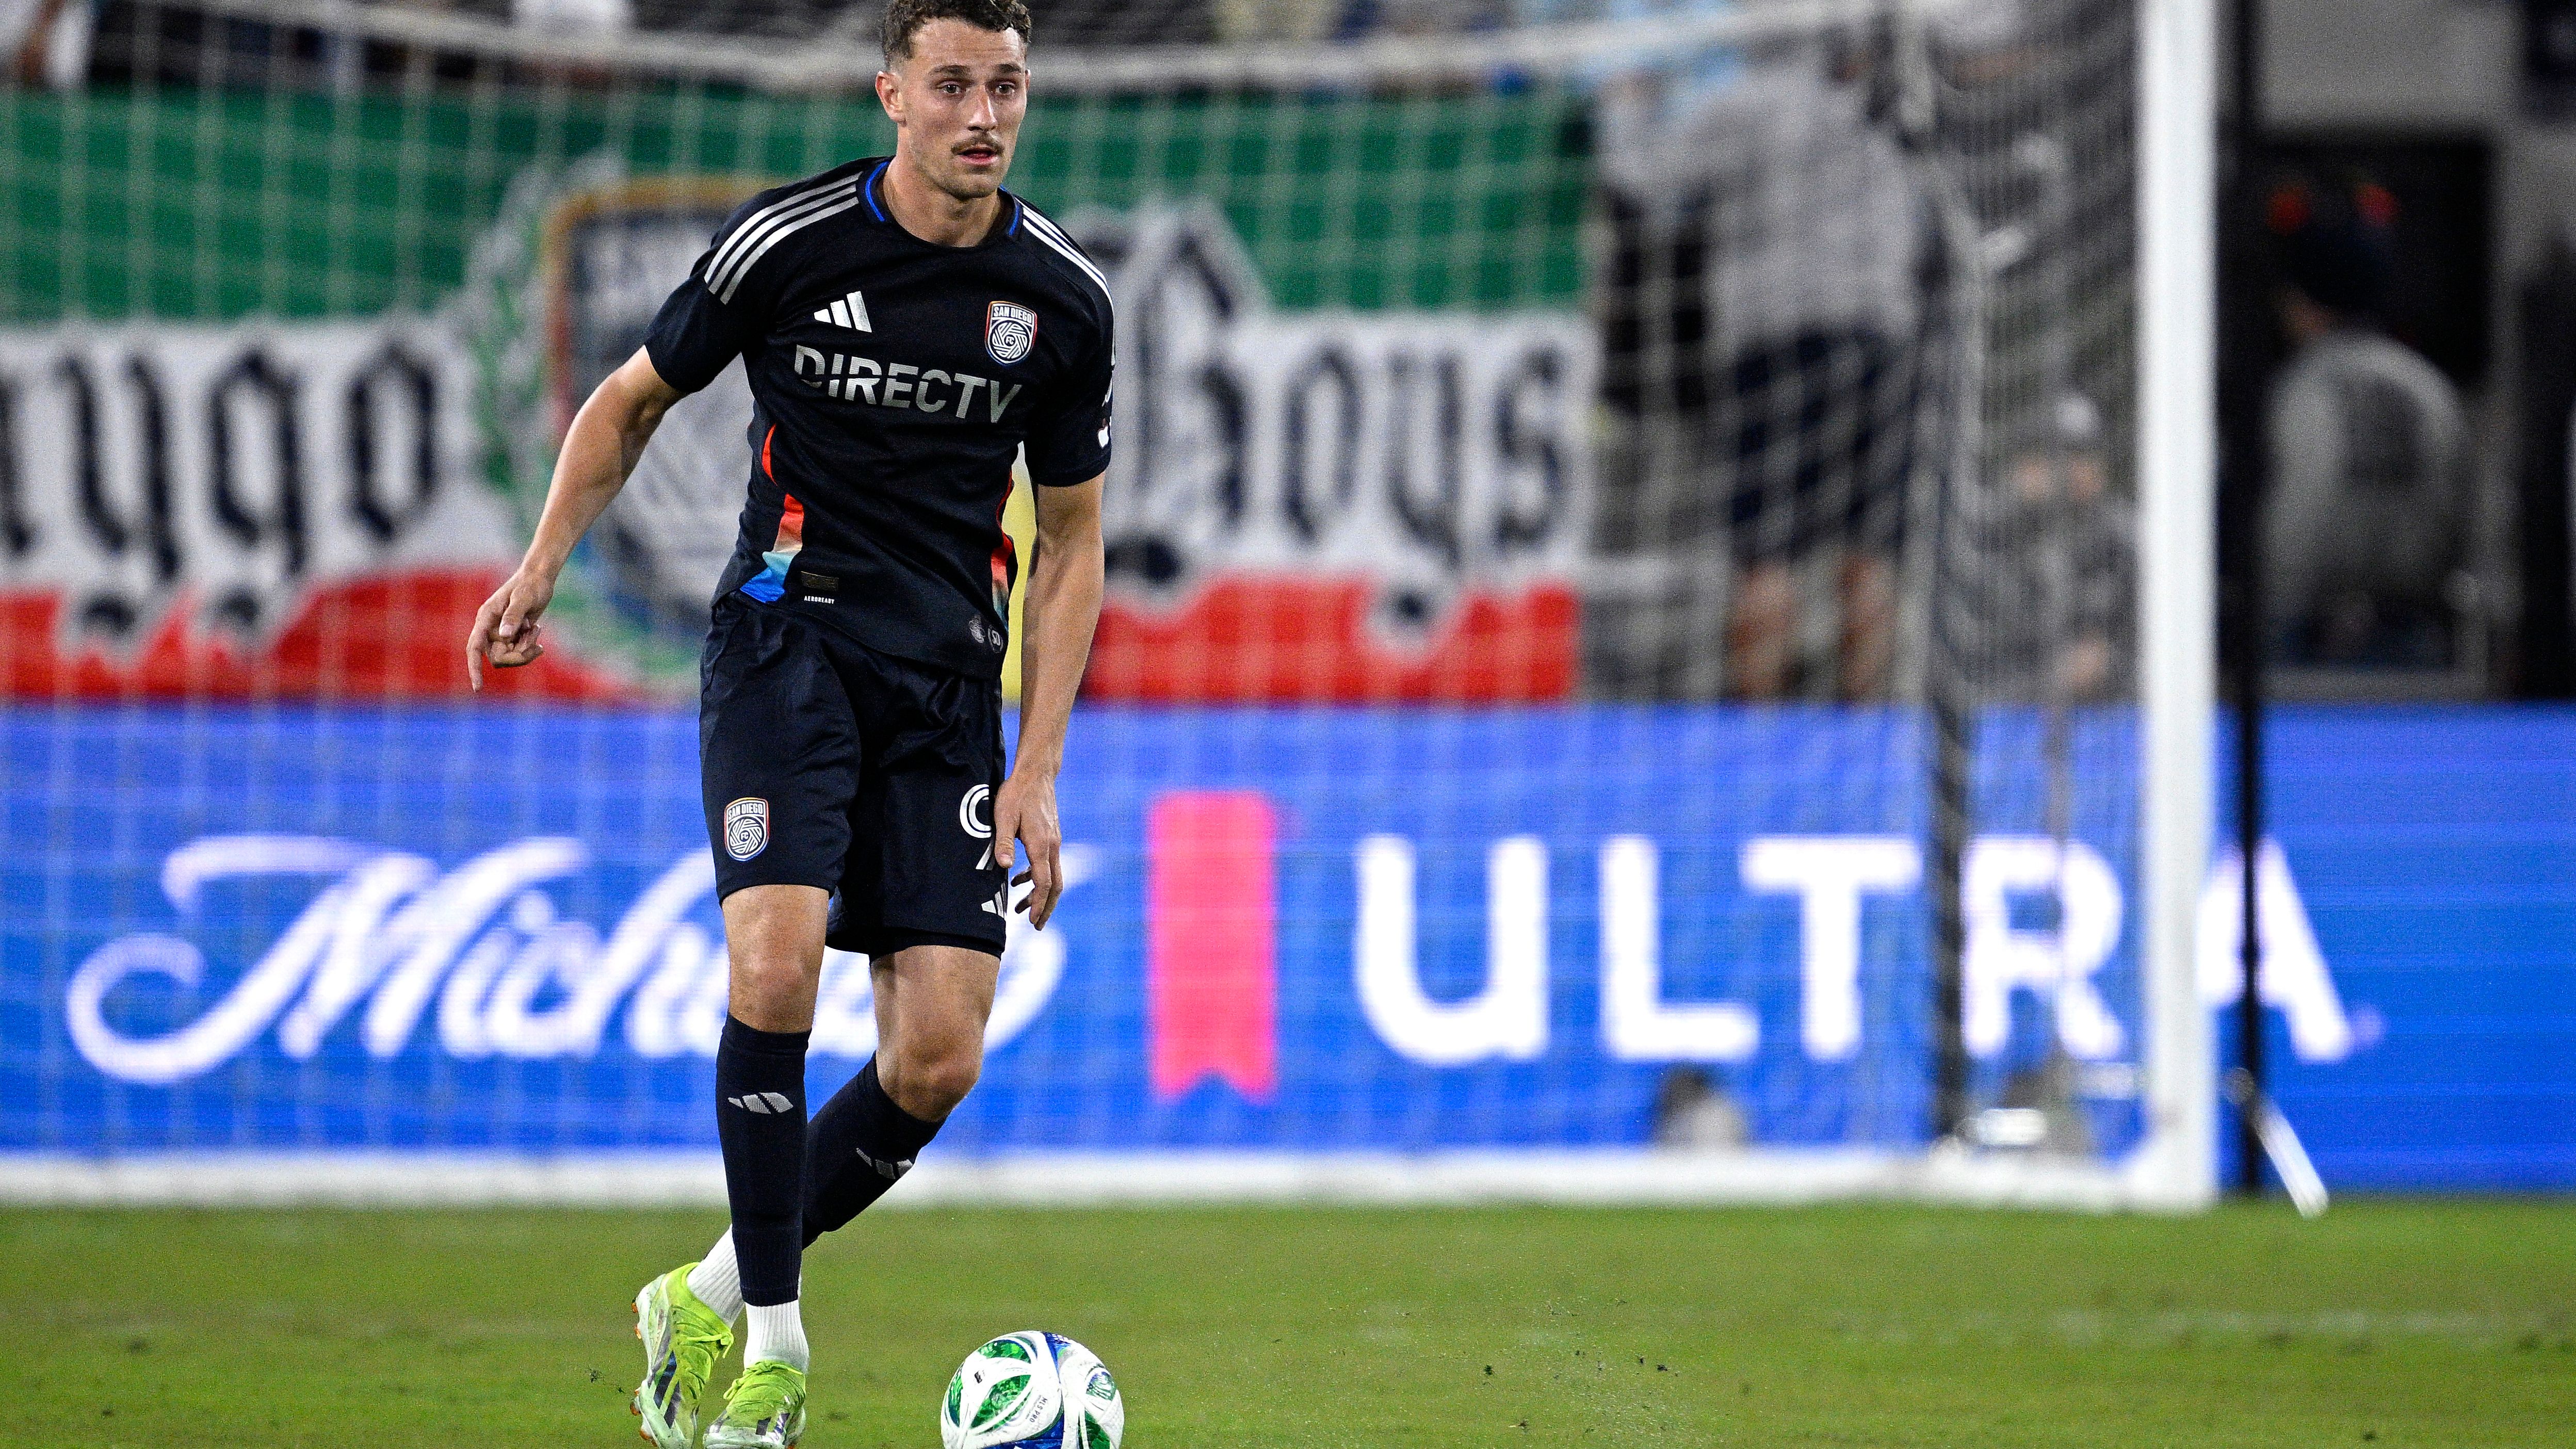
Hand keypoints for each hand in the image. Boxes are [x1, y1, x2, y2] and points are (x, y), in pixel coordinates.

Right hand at [465, 566, 557, 690]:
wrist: (539, 579)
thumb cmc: (530, 585)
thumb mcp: (524, 598)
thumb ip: (513, 616)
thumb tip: (504, 636)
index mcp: (486, 618)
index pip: (474, 648)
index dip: (474, 668)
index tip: (478, 688)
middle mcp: (490, 628)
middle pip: (498, 658)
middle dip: (519, 656)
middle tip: (537, 646)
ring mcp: (500, 634)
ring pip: (509, 658)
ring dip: (526, 650)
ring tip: (535, 629)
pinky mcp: (511, 636)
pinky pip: (518, 653)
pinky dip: (530, 646)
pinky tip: (535, 629)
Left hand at [991, 769, 1062, 928]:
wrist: (1037, 773)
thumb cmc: (1017, 793)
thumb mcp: (1003, 816)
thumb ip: (1003, 843)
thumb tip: (1005, 869)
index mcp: (1041, 845)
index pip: (1044, 883)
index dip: (1039, 904)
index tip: (1032, 921)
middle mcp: (1052, 846)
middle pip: (1055, 885)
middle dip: (1046, 908)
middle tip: (1036, 926)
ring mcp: (1054, 842)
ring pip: (1053, 876)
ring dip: (1041, 895)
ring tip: (1022, 909)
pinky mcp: (1050, 837)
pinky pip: (1048, 864)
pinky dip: (1037, 878)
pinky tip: (1019, 880)